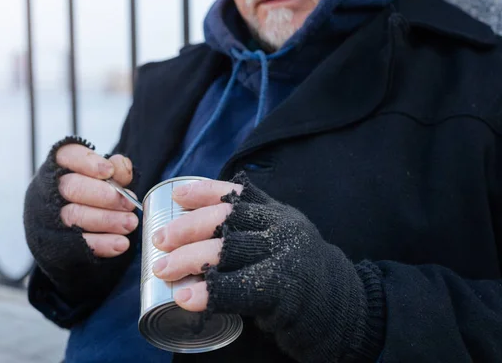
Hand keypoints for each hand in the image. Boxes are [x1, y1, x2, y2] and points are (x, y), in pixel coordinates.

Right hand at [56, 143, 138, 256]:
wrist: (80, 230)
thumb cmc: (96, 195)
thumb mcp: (107, 179)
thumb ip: (116, 170)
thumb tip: (120, 166)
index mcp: (60, 166)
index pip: (67, 155)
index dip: (87, 162)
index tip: (109, 171)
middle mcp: (49, 189)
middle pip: (71, 187)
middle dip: (103, 195)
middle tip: (129, 203)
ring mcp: (48, 217)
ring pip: (73, 215)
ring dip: (106, 220)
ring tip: (130, 223)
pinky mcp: (54, 243)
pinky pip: (77, 243)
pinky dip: (102, 243)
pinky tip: (121, 243)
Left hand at [152, 174, 382, 362]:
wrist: (343, 309)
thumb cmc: (300, 275)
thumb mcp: (283, 240)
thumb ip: (255, 227)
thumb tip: (201, 222)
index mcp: (279, 214)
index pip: (238, 194)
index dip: (205, 191)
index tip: (178, 194)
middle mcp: (282, 228)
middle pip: (226, 218)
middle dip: (186, 228)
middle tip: (159, 241)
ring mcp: (284, 256)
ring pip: (227, 248)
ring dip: (189, 258)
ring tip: (163, 269)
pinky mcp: (283, 289)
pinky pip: (238, 288)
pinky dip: (208, 292)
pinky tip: (186, 297)